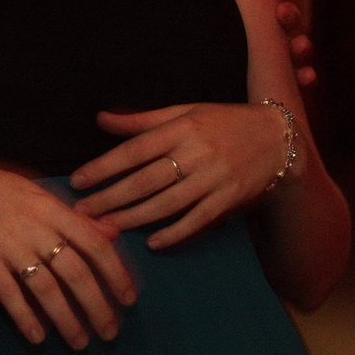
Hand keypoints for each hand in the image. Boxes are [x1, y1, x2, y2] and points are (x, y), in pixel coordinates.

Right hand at [0, 147, 136, 347]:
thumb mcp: (37, 194)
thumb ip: (74, 216)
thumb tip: (112, 233)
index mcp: (52, 208)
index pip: (94, 244)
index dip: (115, 273)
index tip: (128, 299)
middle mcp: (34, 226)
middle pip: (75, 271)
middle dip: (97, 305)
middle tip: (110, 331)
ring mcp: (7, 243)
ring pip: (45, 288)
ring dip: (66, 319)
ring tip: (79, 341)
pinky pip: (8, 293)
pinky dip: (24, 317)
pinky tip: (37, 336)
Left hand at [70, 102, 291, 249]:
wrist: (276, 137)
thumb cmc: (223, 121)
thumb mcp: (184, 111)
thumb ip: (142, 120)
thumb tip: (101, 118)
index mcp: (181, 127)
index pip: (134, 150)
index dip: (104, 167)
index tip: (78, 180)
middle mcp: (195, 153)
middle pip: (145, 181)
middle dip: (110, 198)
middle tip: (83, 212)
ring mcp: (213, 178)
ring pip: (167, 204)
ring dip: (134, 218)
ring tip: (107, 227)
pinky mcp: (229, 199)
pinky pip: (197, 220)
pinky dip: (175, 233)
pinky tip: (152, 243)